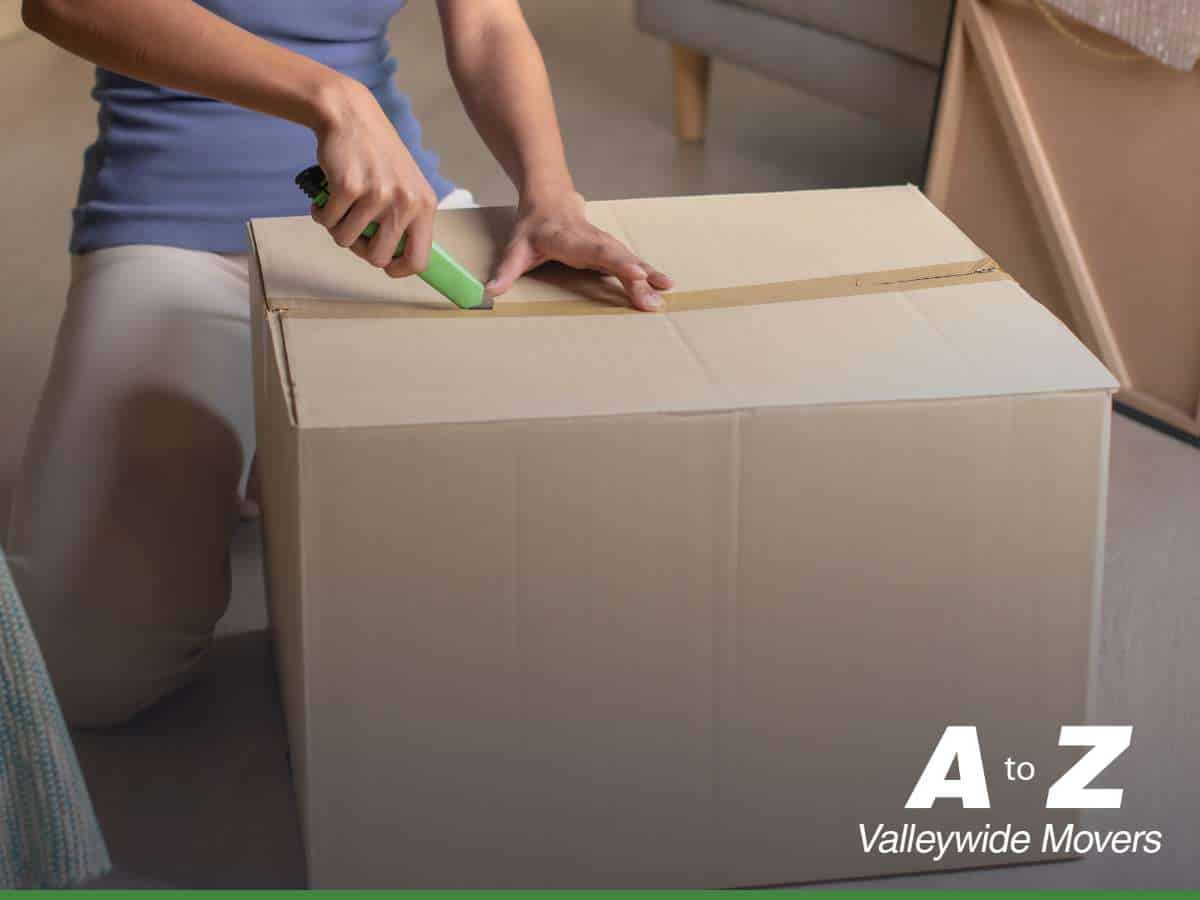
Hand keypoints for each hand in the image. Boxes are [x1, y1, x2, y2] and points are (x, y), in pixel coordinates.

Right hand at [310, 78, 436, 277]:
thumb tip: (394, 260)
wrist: (351, 115)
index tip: (385, 266)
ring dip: (337, 228)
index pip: (419, 260)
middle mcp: (405, 202)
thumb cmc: (376, 155)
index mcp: (424, 206)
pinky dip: (322, 214)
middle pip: (378, 258)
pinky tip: (326, 197)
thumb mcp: (406, 186)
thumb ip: (405, 220)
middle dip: (360, 249)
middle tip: (355, 229)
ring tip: (340, 207)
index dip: (398, 270)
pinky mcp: (349, 188)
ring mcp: (378, 195)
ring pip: (347, 241)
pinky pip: (328, 223)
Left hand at [485, 191, 673, 310]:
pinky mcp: (612, 250)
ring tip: (665, 294)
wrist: (550, 199)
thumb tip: (490, 292)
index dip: (616, 261)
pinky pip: (632, 262)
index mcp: (570, 238)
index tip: (635, 273)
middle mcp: (592, 239)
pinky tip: (666, 285)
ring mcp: (605, 243)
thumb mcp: (515, 248)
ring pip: (629, 259)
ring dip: (648, 277)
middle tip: (653, 298)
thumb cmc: (533, 228)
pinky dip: (649, 273)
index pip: (596, 250)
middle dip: (637, 276)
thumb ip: (506, 270)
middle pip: (618, 257)